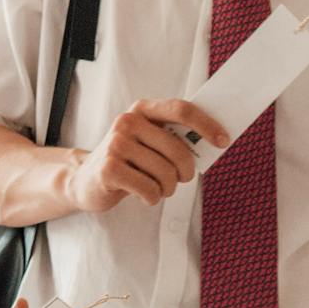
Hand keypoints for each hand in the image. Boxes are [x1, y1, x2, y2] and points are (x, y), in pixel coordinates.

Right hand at [63, 99, 227, 212]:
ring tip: (157, 187)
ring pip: (165, 173)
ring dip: (168, 188)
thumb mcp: (148, 141)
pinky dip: (152, 198)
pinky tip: (142, 194)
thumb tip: (213, 140)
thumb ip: (173, 137)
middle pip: (178, 149)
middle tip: (182, 179)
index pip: (181, 109)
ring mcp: (116, 144)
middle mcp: (127, 122)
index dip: (206, 125)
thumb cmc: (127, 161)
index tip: (223, 140)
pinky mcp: (109, 169)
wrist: (84, 179)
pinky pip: (149, 189)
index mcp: (142, 109)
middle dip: (187, 171)